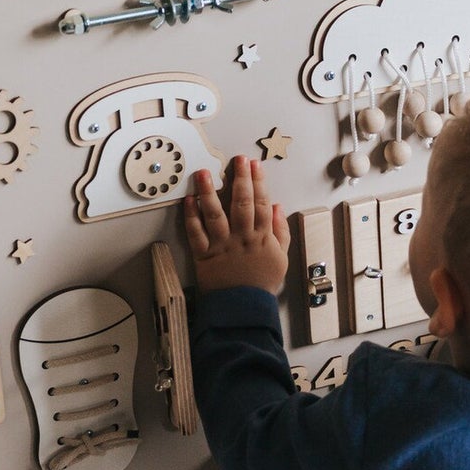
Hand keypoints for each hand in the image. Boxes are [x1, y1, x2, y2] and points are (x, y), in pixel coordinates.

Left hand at [184, 156, 290, 293]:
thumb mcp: (281, 258)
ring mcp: (222, 246)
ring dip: (208, 192)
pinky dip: (191, 216)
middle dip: (239, 179)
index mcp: (262, 237)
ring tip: (203, 173)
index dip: (258, 182)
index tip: (255, 165)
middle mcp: (242, 238)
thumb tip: (277, 207)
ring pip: (215, 214)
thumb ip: (280, 231)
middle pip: (241, 203)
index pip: (261, 203)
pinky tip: (189, 200)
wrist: (243, 310)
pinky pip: (195, 233)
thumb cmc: (262, 284)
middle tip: (237, 160)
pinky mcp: (204, 255)